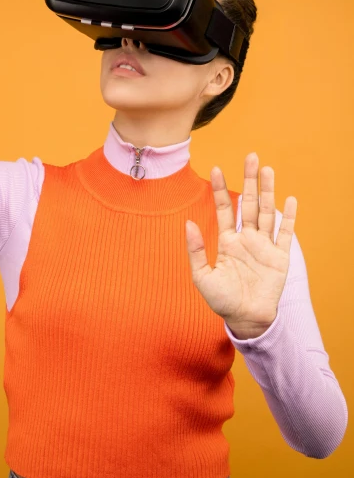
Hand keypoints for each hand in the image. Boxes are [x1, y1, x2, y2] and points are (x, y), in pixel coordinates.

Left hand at [185, 153, 296, 335]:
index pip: (224, 209)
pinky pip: (285, 233)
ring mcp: (264, 246)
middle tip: (251, 157)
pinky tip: (289, 199)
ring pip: (266, 212)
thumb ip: (197, 249)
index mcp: (228, 241)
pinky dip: (288, 217)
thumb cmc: (222, 300)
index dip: (219, 190)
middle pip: (248, 203)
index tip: (216, 169)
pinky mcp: (279, 257)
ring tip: (267, 170)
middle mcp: (247, 238)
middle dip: (249, 180)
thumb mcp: (202, 276)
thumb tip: (188, 223)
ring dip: (267, 191)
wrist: (245, 320)